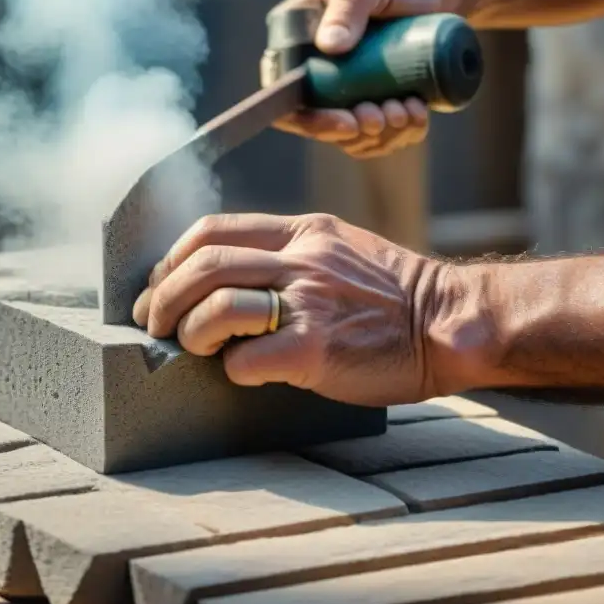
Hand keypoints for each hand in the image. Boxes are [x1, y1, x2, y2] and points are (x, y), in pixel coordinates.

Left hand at [131, 212, 450, 406]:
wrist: (448, 321)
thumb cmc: (391, 295)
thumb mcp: (338, 249)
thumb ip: (285, 255)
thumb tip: (223, 278)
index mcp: (301, 231)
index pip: (211, 229)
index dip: (171, 260)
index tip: (160, 285)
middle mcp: (301, 259)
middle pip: (202, 265)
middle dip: (164, 297)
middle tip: (155, 324)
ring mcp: (310, 302)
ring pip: (218, 304)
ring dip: (191, 332)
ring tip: (194, 348)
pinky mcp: (319, 349)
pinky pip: (249, 359)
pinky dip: (232, 370)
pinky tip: (244, 374)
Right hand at [273, 0, 457, 158]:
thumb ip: (349, 6)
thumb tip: (329, 46)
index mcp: (297, 46)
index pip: (284, 95)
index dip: (308, 120)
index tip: (348, 123)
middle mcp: (315, 75)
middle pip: (318, 126)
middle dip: (355, 132)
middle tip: (386, 114)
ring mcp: (345, 94)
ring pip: (351, 138)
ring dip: (381, 136)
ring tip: (410, 108)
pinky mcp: (374, 105)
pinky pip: (378, 139)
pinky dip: (400, 136)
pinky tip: (418, 114)